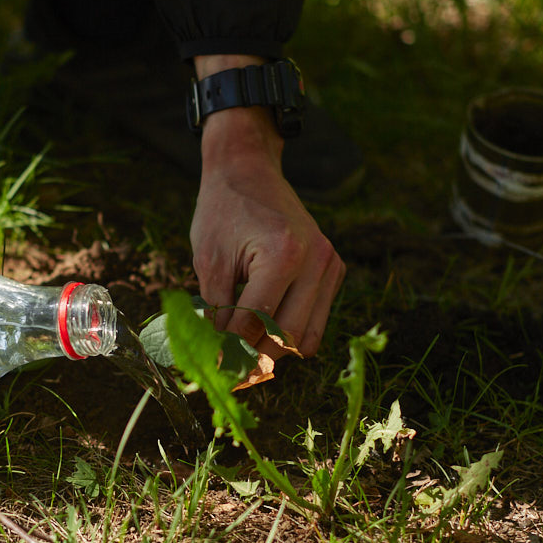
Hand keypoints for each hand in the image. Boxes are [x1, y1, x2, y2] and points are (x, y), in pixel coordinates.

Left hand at [190, 57, 344, 357]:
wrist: (249, 169)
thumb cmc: (222, 210)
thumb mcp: (208, 261)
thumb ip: (215, 312)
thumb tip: (216, 359)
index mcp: (283, 254)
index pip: (255, 323)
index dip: (229, 352)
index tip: (211, 371)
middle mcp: (316, 260)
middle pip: (286, 337)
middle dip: (254, 360)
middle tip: (227, 374)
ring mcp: (330, 265)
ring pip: (306, 337)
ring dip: (274, 351)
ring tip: (242, 355)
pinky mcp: (334, 270)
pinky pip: (316, 321)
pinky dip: (290, 334)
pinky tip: (262, 332)